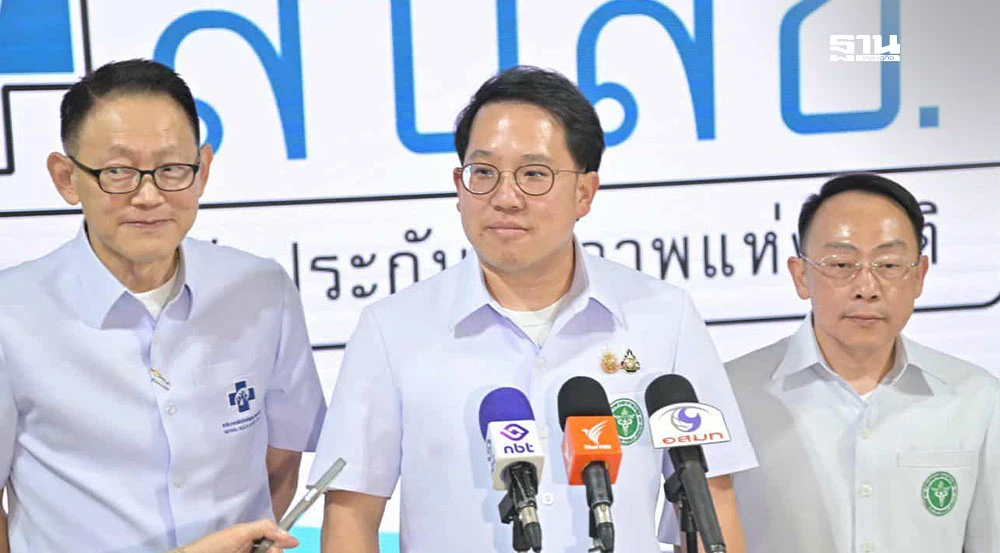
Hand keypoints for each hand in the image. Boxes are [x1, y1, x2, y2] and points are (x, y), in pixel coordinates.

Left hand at [181, 519, 299, 552]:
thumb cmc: (216, 546)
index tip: (294, 544)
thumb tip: (286, 532)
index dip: (283, 539)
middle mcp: (251, 547)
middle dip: (276, 550)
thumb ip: (263, 528)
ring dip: (272, 552)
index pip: (273, 534)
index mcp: (251, 535)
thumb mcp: (240, 533)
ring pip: (268, 552)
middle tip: (272, 552)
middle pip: (273, 548)